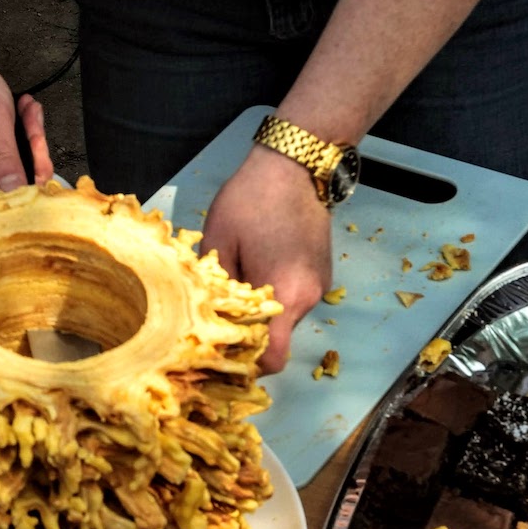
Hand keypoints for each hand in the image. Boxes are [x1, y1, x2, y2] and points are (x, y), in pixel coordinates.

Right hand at [0, 33, 52, 193]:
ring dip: (24, 144)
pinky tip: (17, 115)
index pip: (5, 206)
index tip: (38, 145)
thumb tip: (18, 199)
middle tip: (32, 117)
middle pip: (9, 192)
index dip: (31, 184)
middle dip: (31, 155)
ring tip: (25, 110)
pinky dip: (12, 142)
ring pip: (6, 177)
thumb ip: (4, 161)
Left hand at [202, 144, 331, 373]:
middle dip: (249, 331)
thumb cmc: (251, 199)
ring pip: (286, 315)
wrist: (295, 164)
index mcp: (286, 294)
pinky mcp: (323, 271)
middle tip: (218, 314)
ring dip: (263, 308)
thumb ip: (213, 285)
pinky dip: (277, 290)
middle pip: (278, 336)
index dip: (248, 365)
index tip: (223, 356)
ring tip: (239, 278)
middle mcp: (310, 296)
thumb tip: (204, 315)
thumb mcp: (218, 241)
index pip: (273, 356)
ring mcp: (321, 284)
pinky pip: (295, 294)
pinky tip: (259, 263)